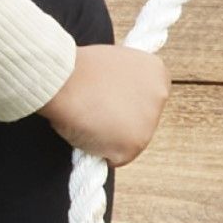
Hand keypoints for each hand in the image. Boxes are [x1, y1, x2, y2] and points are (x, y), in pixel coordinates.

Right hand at [39, 40, 167, 164]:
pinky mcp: (134, 146)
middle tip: (94, 109)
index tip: (105, 97)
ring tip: (87, 116)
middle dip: (118, 121)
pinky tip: (87, 130)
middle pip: (139, 121)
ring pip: (127, 141)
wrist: (63, 80)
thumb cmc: (77, 70)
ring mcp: (149, 123)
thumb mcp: (113, 65)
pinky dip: (98, 151)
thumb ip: (124, 83)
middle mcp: (160, 96)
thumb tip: (119, 101)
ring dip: (108, 136)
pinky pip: (115, 157)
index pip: (144, 98)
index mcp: (156, 72)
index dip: (121, 101)